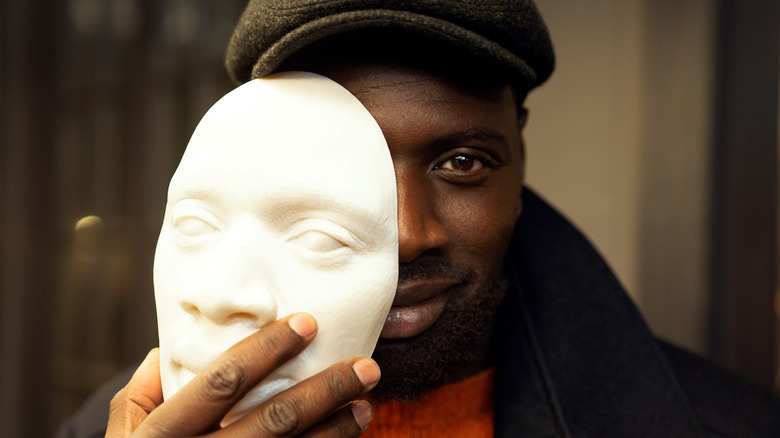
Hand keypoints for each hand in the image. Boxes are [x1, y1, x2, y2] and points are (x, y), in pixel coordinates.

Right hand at [106, 313, 378, 436]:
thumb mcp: (120, 435)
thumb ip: (138, 393)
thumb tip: (165, 350)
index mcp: (164, 434)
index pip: (224, 380)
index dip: (269, 348)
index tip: (309, 323)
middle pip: (275, 420)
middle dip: (326, 392)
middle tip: (367, 369)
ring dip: (336, 432)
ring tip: (365, 407)